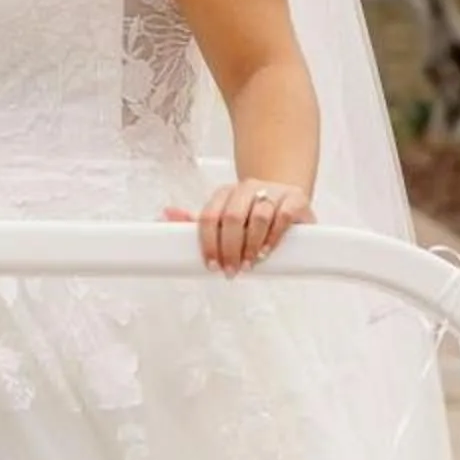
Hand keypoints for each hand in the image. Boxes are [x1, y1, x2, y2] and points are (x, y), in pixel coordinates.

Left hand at [166, 179, 312, 273]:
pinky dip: (273, 237)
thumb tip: (165, 214)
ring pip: (257, 217)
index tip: (212, 265)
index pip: (209, 216)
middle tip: (231, 270)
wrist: (286, 197)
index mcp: (224, 193)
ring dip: (251, 245)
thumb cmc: (250, 214)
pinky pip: (282, 216)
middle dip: (229, 248)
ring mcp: (272, 191)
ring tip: (249, 264)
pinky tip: (266, 251)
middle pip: (232, 218)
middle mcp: (247, 188)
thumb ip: (195, 220)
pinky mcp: (294, 199)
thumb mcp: (222, 217)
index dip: (209, 243)